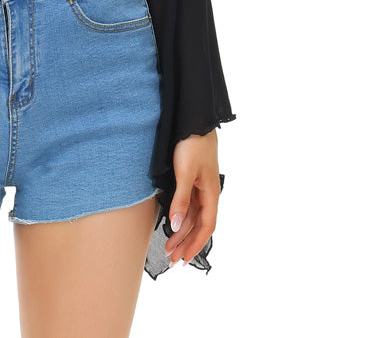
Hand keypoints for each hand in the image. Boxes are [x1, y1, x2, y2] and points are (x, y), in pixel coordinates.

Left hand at [165, 128, 219, 265]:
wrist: (194, 122)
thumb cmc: (192, 145)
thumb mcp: (184, 173)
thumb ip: (181, 200)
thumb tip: (175, 226)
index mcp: (211, 194)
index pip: (206, 227)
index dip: (196, 244)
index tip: (184, 258)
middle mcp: (208, 194)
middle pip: (199, 225)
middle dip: (186, 243)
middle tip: (172, 258)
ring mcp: (200, 187)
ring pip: (192, 217)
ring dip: (182, 232)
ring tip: (169, 246)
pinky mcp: (192, 180)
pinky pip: (188, 205)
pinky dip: (181, 217)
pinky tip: (172, 224)